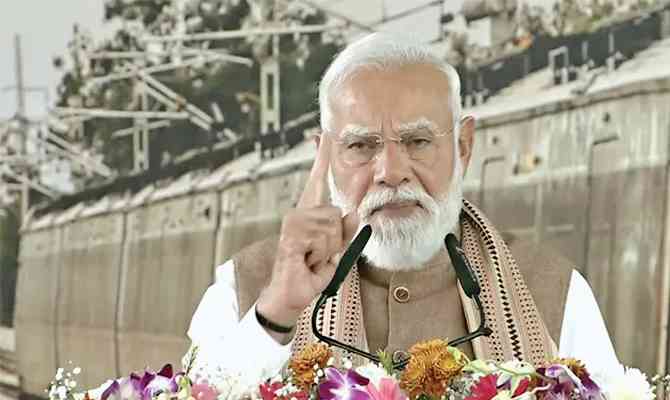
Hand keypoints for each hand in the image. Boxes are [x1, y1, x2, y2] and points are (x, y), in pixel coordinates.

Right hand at [256, 134, 358, 341]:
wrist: (292, 294)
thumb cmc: (312, 271)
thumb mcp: (337, 250)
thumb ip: (347, 231)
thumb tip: (355, 212)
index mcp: (310, 212)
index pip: (316, 179)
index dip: (321, 157)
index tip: (322, 132)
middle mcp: (299, 212)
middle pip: (337, 213)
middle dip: (337, 239)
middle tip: (320, 254)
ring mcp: (293, 222)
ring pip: (333, 226)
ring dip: (329, 249)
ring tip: (313, 258)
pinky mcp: (292, 234)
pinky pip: (324, 238)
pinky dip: (321, 255)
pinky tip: (307, 260)